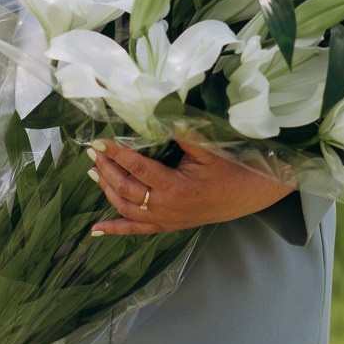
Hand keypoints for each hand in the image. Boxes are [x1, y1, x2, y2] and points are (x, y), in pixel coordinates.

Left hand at [89, 135, 293, 235]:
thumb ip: (182, 132)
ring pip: (127, 209)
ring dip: (108, 191)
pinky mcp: (169, 225)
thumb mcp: (208, 147)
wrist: (250, 194)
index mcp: (174, 187)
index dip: (116, 154)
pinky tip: (95, 230)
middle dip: (107, 170)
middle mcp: (166, 207)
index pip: (137, 168)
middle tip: (93, 153)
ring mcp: (166, 219)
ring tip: (94, 173)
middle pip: (126, 189)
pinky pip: (137, 230)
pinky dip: (115, 230)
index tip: (99, 142)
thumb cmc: (231, 168)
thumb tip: (160, 113)